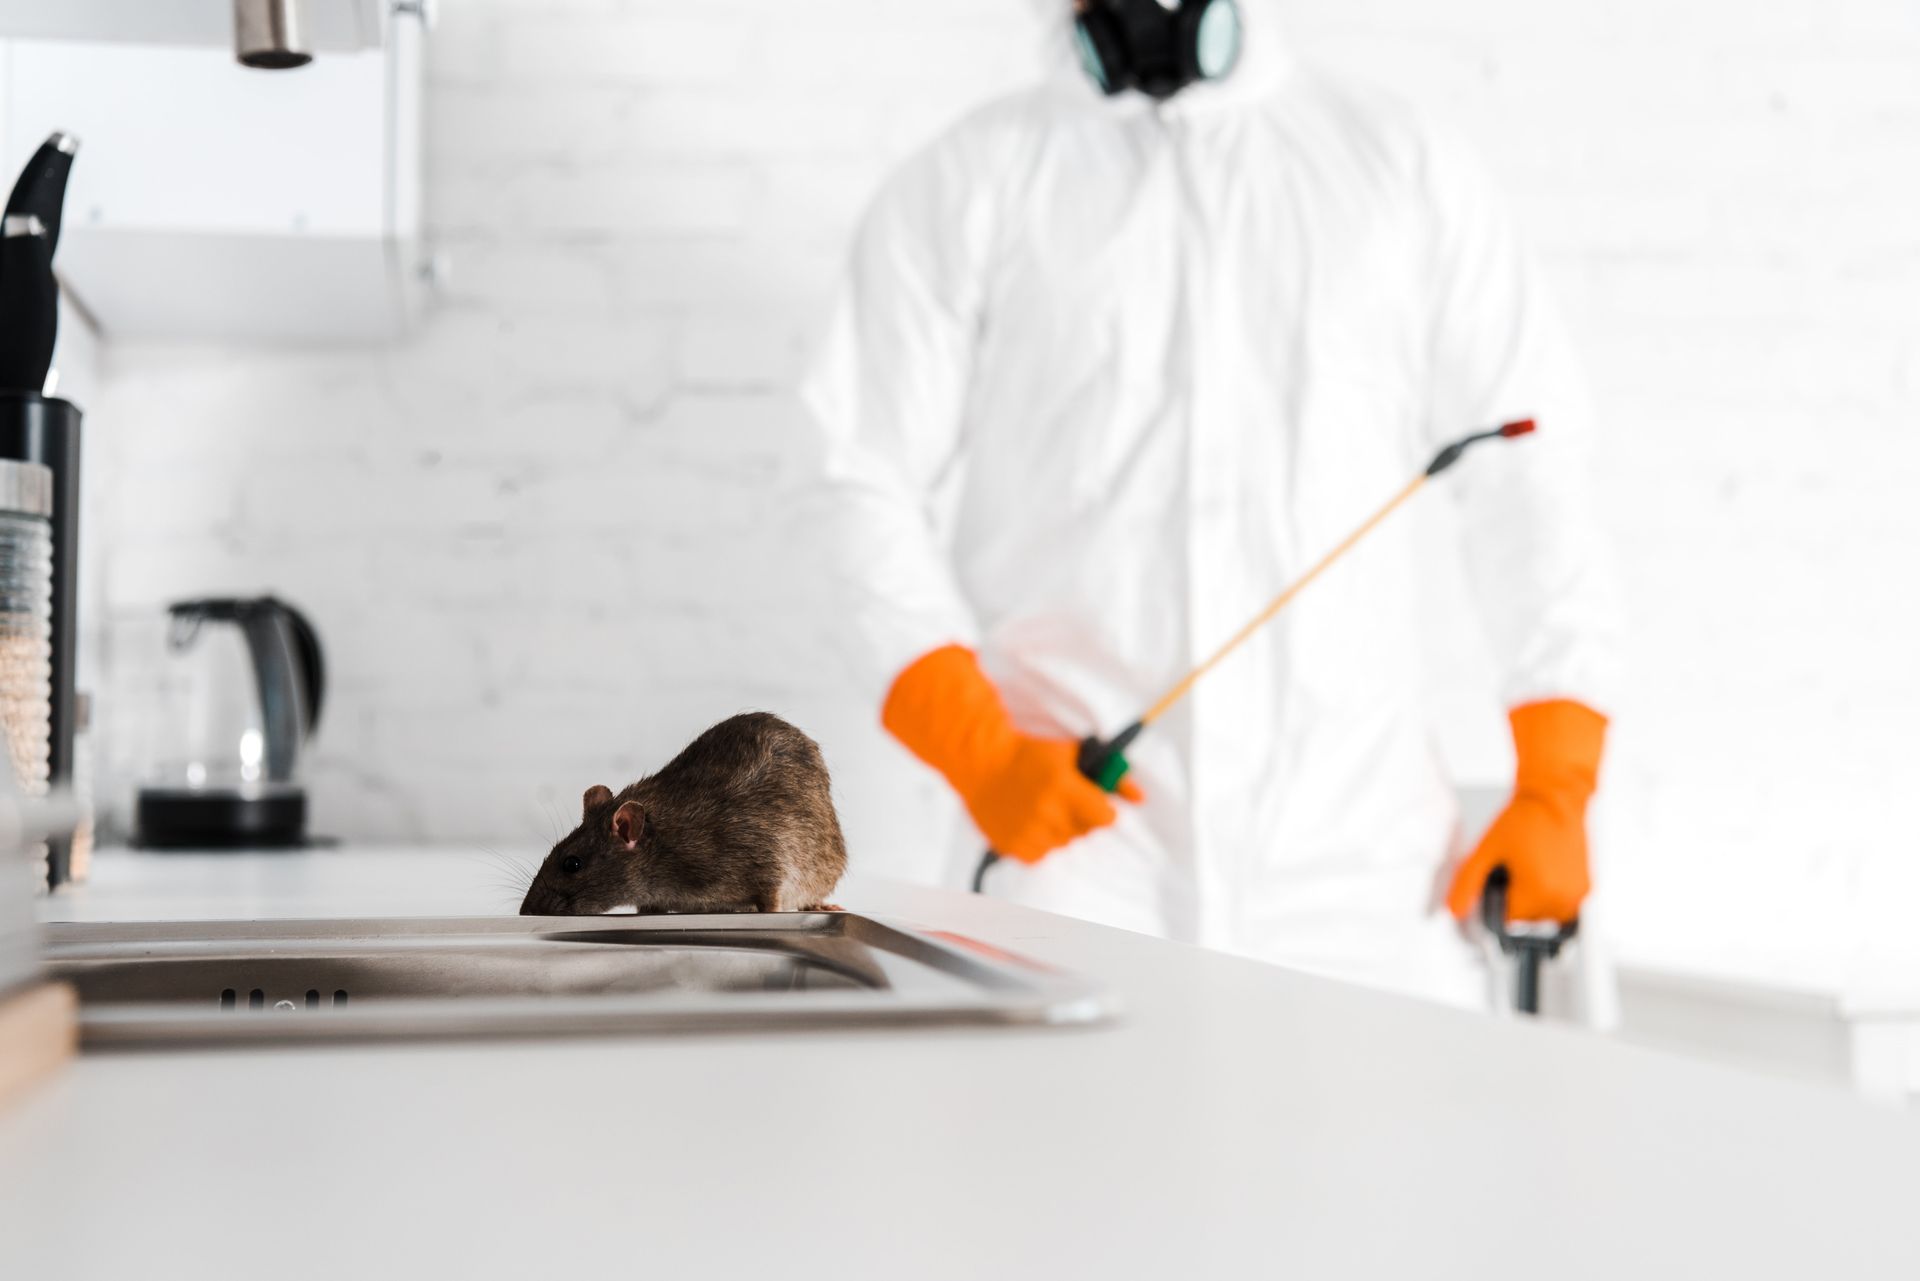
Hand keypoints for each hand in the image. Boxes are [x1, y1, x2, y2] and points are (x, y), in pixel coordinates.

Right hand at [962, 735, 1143, 864]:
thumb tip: (1141, 798)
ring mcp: (1028, 832)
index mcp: (1064, 786)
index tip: (1091, 801)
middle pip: (1085, 832)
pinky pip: (1042, 855)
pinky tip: (1028, 821)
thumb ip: (1112, 776)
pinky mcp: (1013, 847)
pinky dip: (1039, 842)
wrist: (981, 762)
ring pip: (1064, 844)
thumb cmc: (1031, 754)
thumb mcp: (1074, 755)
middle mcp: (1047, 812)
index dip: (1101, 809)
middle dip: (1079, 817)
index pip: (1106, 818)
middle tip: (1060, 799)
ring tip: (1040, 808)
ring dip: (1058, 829)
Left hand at [1446, 790, 1589, 923]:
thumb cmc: (1523, 819)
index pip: (1508, 921)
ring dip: (1534, 902)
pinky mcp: (1586, 888)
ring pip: (1545, 917)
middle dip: (1516, 900)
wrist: (1555, 798)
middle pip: (1527, 920)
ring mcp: (1577, 895)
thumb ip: (1467, 883)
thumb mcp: (1486, 850)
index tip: (1499, 879)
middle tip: (1515, 868)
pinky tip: (1543, 872)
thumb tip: (1454, 911)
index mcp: (1538, 892)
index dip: (1497, 901)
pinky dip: (1551, 896)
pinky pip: (1562, 908)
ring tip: (1529, 868)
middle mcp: (1562, 899)